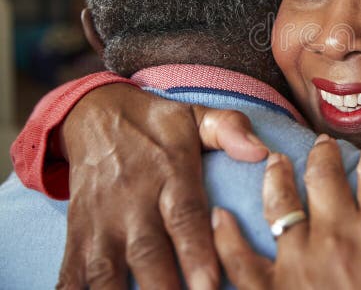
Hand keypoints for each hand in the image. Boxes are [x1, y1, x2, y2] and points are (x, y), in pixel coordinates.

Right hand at [55, 83, 268, 289]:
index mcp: (170, 173)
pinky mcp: (77, 232)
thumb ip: (231, 130)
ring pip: (106, 268)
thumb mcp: (197, 116)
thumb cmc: (158, 125)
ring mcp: (101, 219)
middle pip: (147, 251)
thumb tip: (262, 151)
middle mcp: (133, 199)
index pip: (185, 216)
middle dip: (162, 288)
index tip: (209, 285)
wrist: (95, 114)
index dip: (197, 252)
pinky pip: (70, 270)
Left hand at [213, 135, 360, 289]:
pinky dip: (226, 236)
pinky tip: (222, 216)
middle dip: (326, 154)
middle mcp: (338, 236)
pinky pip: (240, 261)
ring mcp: (299, 266)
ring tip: (276, 162)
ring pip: (280, 202)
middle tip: (324, 149)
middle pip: (324, 174)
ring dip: (278, 176)